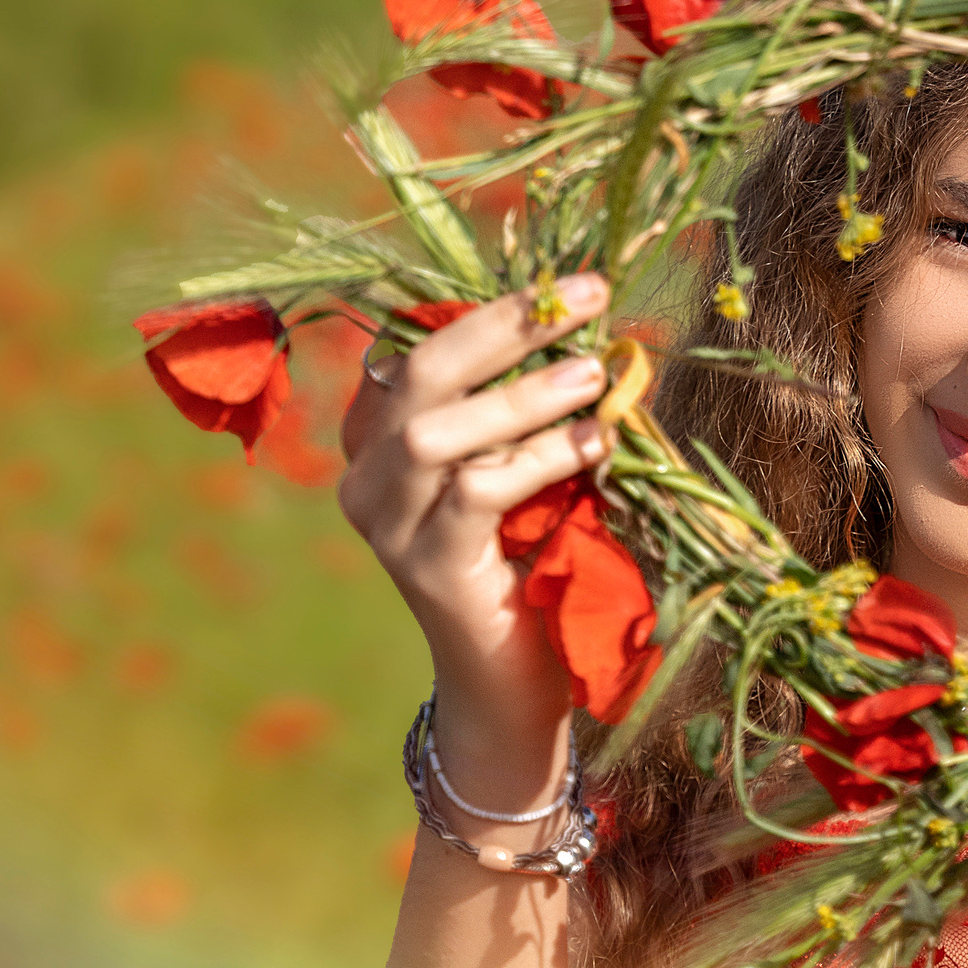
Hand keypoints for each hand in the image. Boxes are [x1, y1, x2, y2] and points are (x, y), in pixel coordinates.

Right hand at [336, 275, 611, 791]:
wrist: (516, 687)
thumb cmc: (534, 566)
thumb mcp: (532, 472)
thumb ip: (537, 411)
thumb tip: (599, 331)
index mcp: (383, 439)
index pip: (420, 349)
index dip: (487, 309)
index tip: (567, 280)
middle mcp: (368, 475)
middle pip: (418, 372)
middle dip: (502, 325)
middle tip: (586, 296)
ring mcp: (387, 524)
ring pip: (435, 431)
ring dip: (522, 394)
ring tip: (596, 373)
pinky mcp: (426, 568)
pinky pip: (475, 493)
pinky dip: (539, 460)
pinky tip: (595, 446)